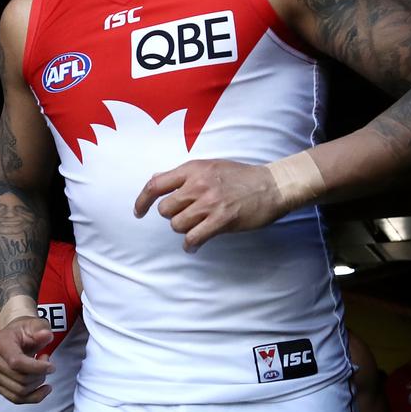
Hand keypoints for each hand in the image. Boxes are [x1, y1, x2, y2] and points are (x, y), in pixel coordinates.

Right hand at [0, 316, 54, 403]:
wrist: (15, 336)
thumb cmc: (25, 330)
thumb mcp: (36, 324)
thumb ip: (41, 329)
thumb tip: (45, 335)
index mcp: (0, 342)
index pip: (16, 362)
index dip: (37, 368)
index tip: (52, 366)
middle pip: (19, 379)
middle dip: (39, 375)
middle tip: (47, 364)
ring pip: (19, 392)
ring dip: (37, 384)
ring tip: (42, 371)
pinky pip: (15, 399)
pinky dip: (33, 397)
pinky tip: (43, 389)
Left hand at [133, 159, 289, 252]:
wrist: (272, 185)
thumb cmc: (241, 176)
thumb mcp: (209, 166)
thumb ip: (184, 175)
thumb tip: (155, 180)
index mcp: (193, 169)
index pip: (156, 184)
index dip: (142, 200)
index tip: (139, 211)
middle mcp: (198, 184)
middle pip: (165, 209)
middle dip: (172, 216)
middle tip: (186, 216)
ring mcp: (210, 203)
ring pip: (177, 224)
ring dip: (184, 229)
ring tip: (197, 227)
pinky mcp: (221, 220)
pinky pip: (193, 237)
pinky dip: (191, 244)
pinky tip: (194, 245)